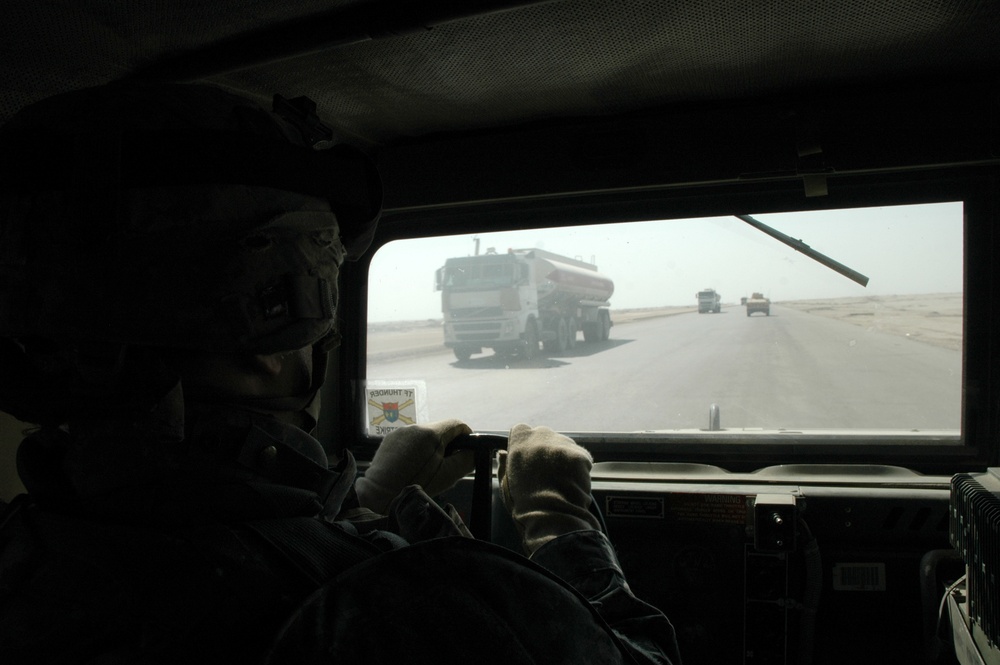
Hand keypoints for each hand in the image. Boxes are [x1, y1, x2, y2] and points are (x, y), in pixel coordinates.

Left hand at [355, 419, 473, 513]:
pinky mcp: (389, 439)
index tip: (466, 450)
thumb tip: (474, 452)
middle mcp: (415, 427)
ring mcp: (400, 432)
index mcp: (431, 433)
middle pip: (440, 430)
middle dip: (447, 444)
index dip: (466, 435)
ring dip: (431, 447)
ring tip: (428, 468)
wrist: (381, 494)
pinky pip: (409, 440)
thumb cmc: (417, 484)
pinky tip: (412, 466)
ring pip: (424, 435)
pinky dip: (416, 449)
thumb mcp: (448, 476)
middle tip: (447, 464)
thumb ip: (466, 460)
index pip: (457, 424)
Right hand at [497, 424, 599, 555]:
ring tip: (561, 480)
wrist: (551, 516)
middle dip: (546, 449)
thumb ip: (504, 464)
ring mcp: (562, 443)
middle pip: (545, 435)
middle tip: (547, 471)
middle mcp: (541, 436)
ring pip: (565, 445)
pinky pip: (581, 457)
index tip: (528, 456)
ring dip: (564, 457)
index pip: (522, 430)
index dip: (525, 443)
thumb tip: (502, 453)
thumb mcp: (506, 483)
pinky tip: (573, 483)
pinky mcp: (580, 454)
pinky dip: (579, 468)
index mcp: (520, 441)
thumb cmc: (524, 504)